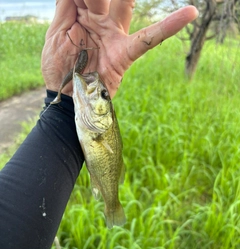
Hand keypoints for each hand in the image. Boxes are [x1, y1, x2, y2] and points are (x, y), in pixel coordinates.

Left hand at [42, 0, 197, 97]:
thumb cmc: (58, 68)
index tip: (84, 0)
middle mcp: (101, 21)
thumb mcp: (56, 34)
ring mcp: (115, 36)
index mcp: (83, 15)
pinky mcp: (125, 54)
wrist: (65, 97)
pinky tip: (190, 13)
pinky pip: (148, 39)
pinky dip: (168, 27)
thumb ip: (65, 7)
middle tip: (98, 1)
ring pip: (125, 6)